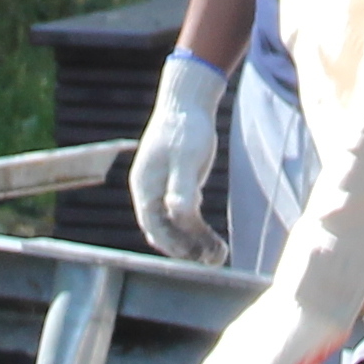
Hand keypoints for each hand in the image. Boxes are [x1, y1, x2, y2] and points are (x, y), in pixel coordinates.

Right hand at [130, 50, 229, 262]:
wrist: (188, 102)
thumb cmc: (186, 128)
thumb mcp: (187, 158)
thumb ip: (181, 188)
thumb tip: (178, 216)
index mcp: (145, 186)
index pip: (154, 225)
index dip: (172, 244)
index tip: (194, 257)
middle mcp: (149, 191)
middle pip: (163, 230)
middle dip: (185, 248)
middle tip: (212, 260)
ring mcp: (161, 189)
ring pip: (174, 224)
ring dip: (193, 241)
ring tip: (218, 253)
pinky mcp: (175, 186)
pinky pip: (183, 214)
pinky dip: (196, 228)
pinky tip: (212, 235)